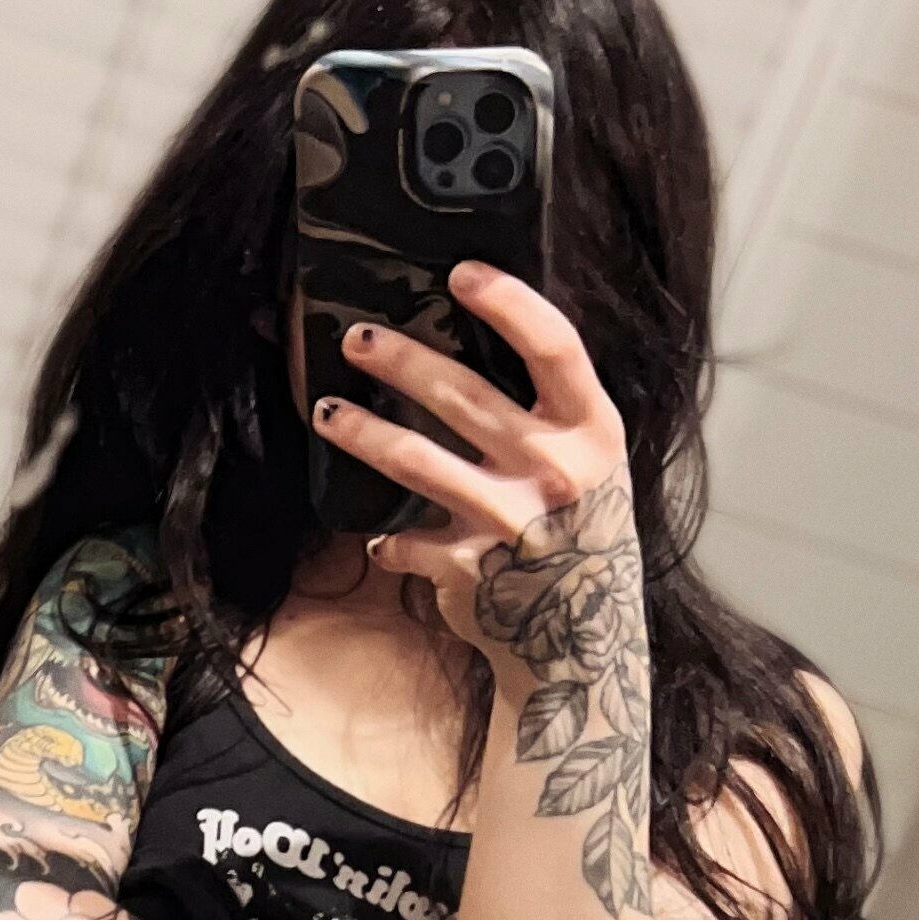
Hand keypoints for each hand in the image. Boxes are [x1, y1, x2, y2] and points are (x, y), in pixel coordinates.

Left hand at [318, 266, 657, 919]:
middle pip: (464, 396)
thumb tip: (468, 346)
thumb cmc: (579, 537)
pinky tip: (377, 540)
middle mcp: (556, 474)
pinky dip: (390, 543)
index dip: (509, 304)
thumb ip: (543, 417)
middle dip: (402, 360)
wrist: (585, 646)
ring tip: (326, 412)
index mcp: (593, 434)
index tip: (460, 273)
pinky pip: (407, 543)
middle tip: (357, 337)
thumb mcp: (585, 469)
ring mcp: (510, 524)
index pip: (555, 348)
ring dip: (364, 434)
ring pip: (417, 463)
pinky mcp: (469, 572)